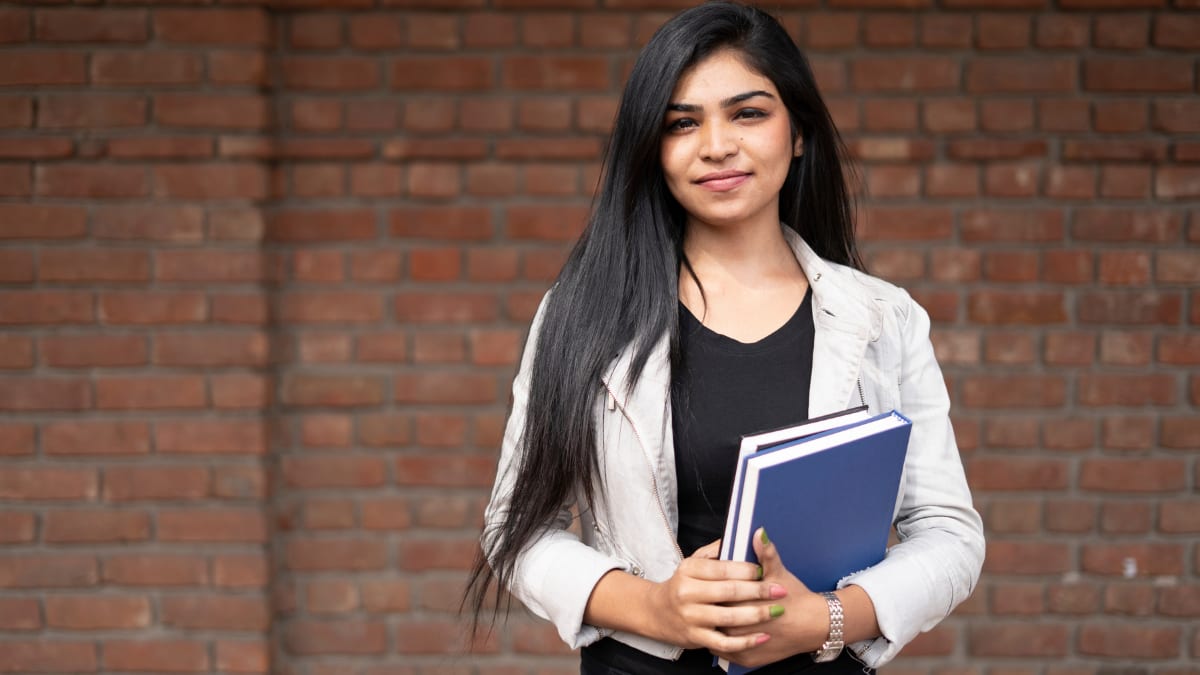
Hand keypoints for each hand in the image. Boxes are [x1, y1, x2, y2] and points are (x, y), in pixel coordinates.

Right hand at [647, 538, 788, 652]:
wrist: (658, 613)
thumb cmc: (682, 586)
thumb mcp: (693, 563)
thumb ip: (715, 552)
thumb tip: (740, 537)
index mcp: (689, 571)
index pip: (723, 568)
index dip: (747, 570)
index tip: (765, 571)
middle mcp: (687, 593)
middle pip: (729, 591)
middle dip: (759, 591)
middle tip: (780, 590)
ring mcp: (691, 617)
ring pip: (729, 617)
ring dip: (757, 615)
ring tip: (776, 611)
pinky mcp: (695, 637)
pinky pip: (724, 642)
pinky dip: (745, 641)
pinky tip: (762, 636)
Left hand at [712, 528, 829, 667]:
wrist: (814, 625)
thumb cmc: (795, 597)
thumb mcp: (778, 572)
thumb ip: (765, 552)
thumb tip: (759, 532)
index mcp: (743, 602)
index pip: (716, 594)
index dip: (713, 588)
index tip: (709, 583)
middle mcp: (740, 627)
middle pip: (713, 614)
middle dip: (710, 606)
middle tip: (707, 599)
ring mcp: (742, 646)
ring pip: (715, 634)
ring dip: (711, 624)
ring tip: (710, 612)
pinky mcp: (746, 660)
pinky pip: (723, 650)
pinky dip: (719, 641)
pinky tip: (719, 629)